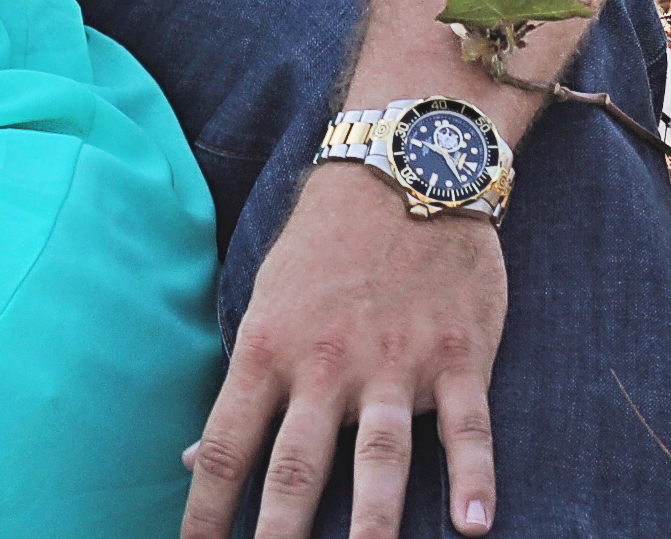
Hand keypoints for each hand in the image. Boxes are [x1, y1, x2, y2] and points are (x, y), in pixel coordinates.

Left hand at [182, 166, 503, 538]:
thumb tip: (195, 462)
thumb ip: (243, 386)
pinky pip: (466, 427)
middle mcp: (325, 364)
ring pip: (379, 454)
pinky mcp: (458, 356)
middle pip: (296, 466)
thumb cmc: (324, 246)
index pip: (226, 448)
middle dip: (279, 534)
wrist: (401, 169)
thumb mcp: (267, 304)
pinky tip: (475, 526)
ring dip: (374, 521)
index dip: (207, 511)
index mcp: (268, 350)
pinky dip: (474, 477)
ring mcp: (394, 362)